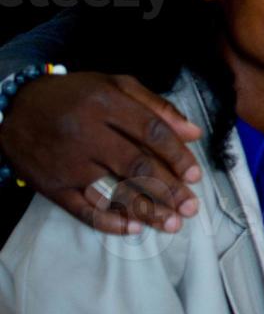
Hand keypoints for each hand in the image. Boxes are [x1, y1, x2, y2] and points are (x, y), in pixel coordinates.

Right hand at [0, 72, 201, 234]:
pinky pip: (83, 209)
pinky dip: (109, 221)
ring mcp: (68, 162)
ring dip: (146, 211)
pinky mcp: (52, 185)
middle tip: (191, 208)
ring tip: (171, 223)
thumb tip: (194, 132)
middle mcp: (86, 133)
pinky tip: (133, 228)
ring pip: (113, 191)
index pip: (151, 132)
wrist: (15, 109)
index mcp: (106, 104)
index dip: (177, 156)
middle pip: (136, 166)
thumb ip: (157, 106)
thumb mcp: (116, 86)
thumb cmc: (75, 95)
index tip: (196, 176)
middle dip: (169, 190)